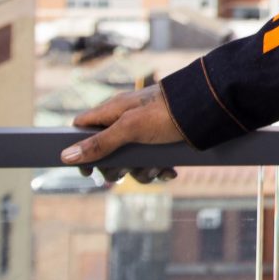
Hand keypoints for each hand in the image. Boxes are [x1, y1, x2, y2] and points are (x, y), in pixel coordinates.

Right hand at [63, 83, 186, 184]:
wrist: (213, 106)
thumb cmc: (169, 111)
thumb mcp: (130, 128)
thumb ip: (99, 143)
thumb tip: (65, 156)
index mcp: (113, 110)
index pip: (82, 127)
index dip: (78, 149)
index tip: (86, 170)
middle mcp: (127, 119)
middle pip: (107, 151)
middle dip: (117, 167)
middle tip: (124, 173)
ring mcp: (146, 131)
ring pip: (131, 160)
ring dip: (142, 172)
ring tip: (155, 171)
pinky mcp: (163, 140)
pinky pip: (153, 160)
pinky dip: (159, 169)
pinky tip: (169, 172)